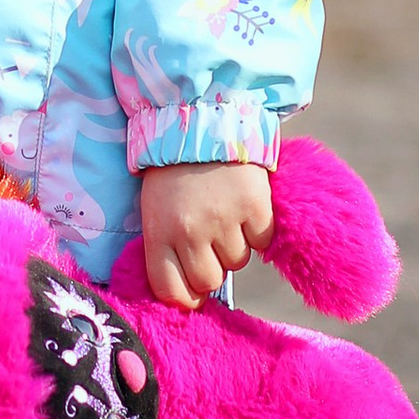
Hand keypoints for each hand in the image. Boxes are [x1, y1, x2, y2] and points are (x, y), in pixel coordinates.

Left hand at [139, 161, 275, 308]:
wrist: (201, 122)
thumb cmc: (173, 172)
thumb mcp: (156, 210)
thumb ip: (167, 248)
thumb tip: (189, 291)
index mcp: (159, 233)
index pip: (171, 291)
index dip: (186, 297)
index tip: (193, 290)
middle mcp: (190, 232)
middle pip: (208, 281)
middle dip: (212, 266)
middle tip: (210, 238)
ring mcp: (223, 220)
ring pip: (238, 262)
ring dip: (235, 244)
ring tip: (224, 213)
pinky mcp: (255, 207)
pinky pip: (262, 241)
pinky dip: (257, 229)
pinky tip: (243, 206)